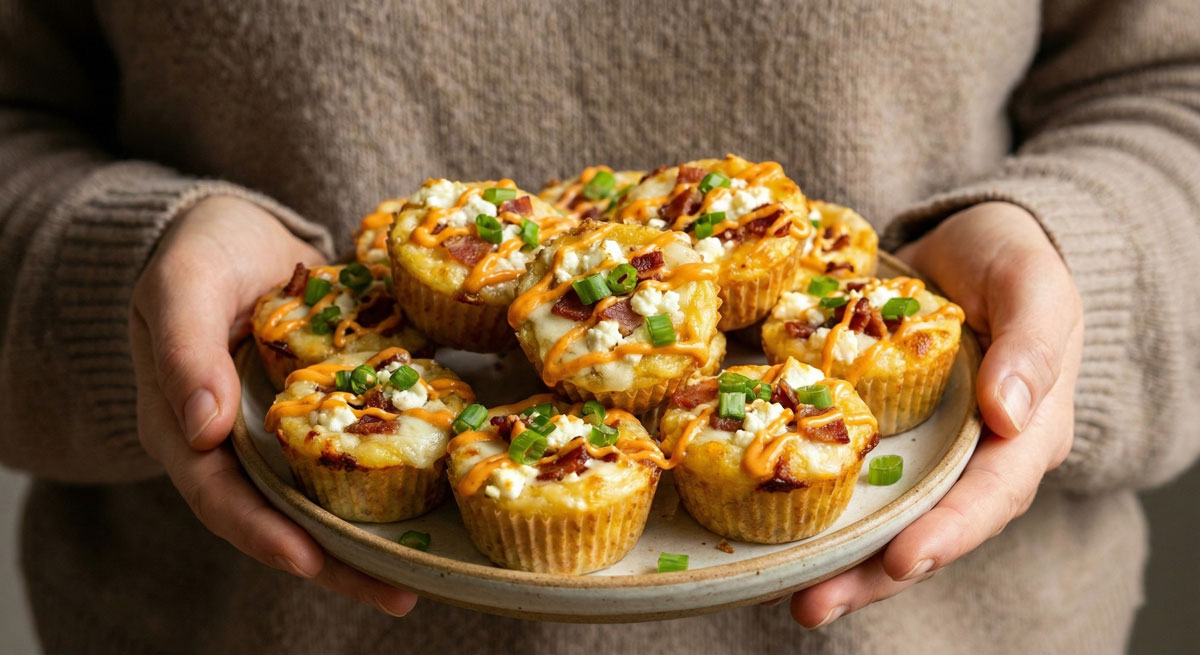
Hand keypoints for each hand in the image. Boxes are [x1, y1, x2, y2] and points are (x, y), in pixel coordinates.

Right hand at [129, 196, 416, 616]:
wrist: (240, 228)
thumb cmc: (200, 251)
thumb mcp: (182, 286)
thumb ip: (184, 352)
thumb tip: (200, 432)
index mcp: (184, 427)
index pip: (220, 497)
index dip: (263, 533)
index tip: (309, 558)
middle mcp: (235, 446)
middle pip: (280, 519)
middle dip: (335, 562)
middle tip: (398, 594)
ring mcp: (281, 435)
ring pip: (323, 500)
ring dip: (369, 539)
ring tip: (424, 577)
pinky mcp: (323, 415)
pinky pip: (355, 457)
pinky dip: (389, 480)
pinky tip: (436, 503)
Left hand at [787, 202, 1081, 626]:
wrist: (966, 243)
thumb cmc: (1009, 258)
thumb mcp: (1032, 283)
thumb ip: (1032, 342)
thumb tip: (1011, 414)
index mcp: (1028, 430)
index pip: (991, 494)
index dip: (948, 531)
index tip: (902, 558)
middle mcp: (977, 456)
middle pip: (933, 529)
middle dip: (877, 574)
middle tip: (815, 606)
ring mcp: (930, 451)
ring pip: (891, 520)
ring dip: (844, 563)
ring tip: (793, 597)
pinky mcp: (888, 437)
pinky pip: (857, 482)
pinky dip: (821, 510)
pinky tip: (778, 540)